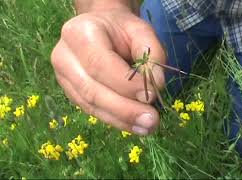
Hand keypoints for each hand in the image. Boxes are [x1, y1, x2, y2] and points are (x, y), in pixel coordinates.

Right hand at [51, 9, 165, 134]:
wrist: (101, 29)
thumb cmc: (122, 29)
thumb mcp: (141, 31)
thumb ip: (152, 54)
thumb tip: (156, 85)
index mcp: (79, 33)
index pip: (100, 64)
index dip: (125, 84)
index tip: (151, 96)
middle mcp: (64, 57)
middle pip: (92, 90)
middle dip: (125, 109)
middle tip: (152, 121)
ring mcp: (64, 78)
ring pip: (91, 105)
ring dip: (121, 120)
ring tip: (148, 127)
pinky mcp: (71, 93)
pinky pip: (92, 111)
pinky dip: (116, 120)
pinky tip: (134, 125)